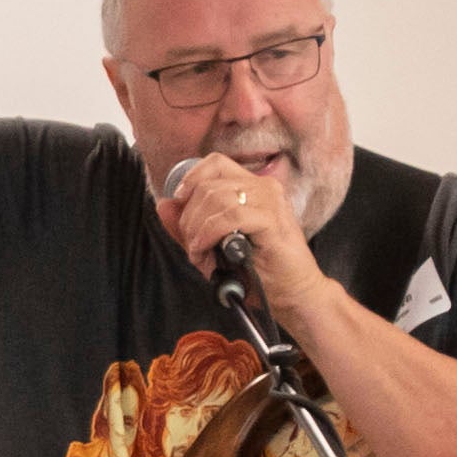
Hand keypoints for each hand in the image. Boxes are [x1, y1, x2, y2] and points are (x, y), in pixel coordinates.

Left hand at [158, 155, 314, 318]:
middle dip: (189, 218)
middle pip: (209, 185)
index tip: (178, 202)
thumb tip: (163, 204)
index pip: (215, 163)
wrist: (292, 293)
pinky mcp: (272, 221)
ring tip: (201, 256)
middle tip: (193, 247)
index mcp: (253, 187)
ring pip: (216, 199)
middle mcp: (264, 188)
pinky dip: (209, 235)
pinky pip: (230, 217)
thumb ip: (187, 225)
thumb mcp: (213, 245)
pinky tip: (207, 253)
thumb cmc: (258, 270)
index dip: (191, 179)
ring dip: (198, 231)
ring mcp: (271, 202)